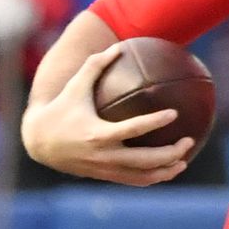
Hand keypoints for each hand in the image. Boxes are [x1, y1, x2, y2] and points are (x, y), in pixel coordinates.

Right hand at [21, 43, 193, 185]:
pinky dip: (153, 177)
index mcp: (98, 134)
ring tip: (184, 159)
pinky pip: (133, 181)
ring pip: (142, 177)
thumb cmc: (60, 109)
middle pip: (144, 160)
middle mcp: (103, 155)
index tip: (174, 113)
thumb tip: (118, 46)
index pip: (133, 130)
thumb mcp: (75, 86)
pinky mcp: (104, 176)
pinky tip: (168, 167)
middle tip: (188, 140)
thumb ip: (95, 66)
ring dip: (166, 170)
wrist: (39, 143)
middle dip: (170, 153)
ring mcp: (105, 169)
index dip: (155, 122)